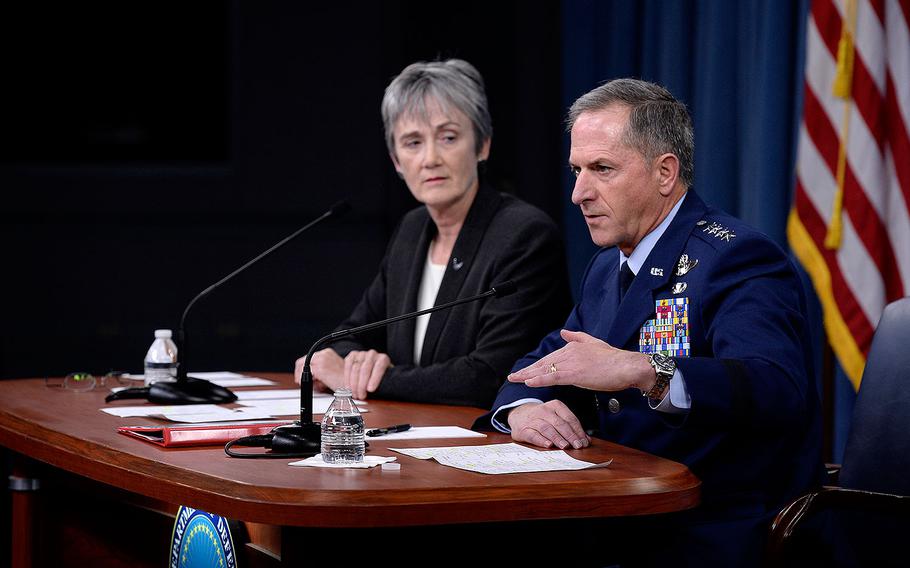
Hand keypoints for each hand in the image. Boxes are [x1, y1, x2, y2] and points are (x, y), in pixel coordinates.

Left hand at [295, 348, 344, 392]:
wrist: (353, 383)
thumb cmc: (345, 380)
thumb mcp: (332, 370)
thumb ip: (321, 370)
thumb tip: (311, 377)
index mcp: (327, 353)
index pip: (309, 357)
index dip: (304, 368)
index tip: (303, 376)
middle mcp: (324, 354)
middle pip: (302, 361)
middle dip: (300, 372)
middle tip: (302, 381)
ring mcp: (321, 360)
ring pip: (301, 366)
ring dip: (303, 376)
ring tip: (310, 384)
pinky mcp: (319, 368)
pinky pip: (305, 373)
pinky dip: (305, 380)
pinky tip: (312, 385)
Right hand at [344, 349, 392, 399]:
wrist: (371, 370)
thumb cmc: (379, 379)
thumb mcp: (384, 381)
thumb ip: (383, 385)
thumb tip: (377, 395)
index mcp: (383, 359)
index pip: (379, 367)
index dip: (374, 379)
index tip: (370, 390)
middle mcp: (373, 354)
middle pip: (365, 369)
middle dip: (362, 385)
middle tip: (361, 396)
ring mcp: (362, 354)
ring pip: (355, 368)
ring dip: (354, 384)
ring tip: (355, 394)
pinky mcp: (352, 355)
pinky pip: (348, 366)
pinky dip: (347, 379)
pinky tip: (348, 388)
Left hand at [507, 329, 653, 392]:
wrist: (627, 366)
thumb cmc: (614, 359)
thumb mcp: (594, 343)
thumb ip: (578, 337)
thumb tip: (565, 332)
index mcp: (573, 347)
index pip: (550, 358)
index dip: (536, 366)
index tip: (526, 371)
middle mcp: (569, 352)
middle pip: (544, 363)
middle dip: (527, 370)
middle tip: (513, 376)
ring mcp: (571, 363)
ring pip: (545, 370)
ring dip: (528, 376)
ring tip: (515, 379)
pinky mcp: (575, 374)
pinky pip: (553, 378)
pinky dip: (539, 380)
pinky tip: (528, 382)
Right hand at [507, 400, 589, 449]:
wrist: (518, 415)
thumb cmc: (542, 418)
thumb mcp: (556, 417)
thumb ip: (571, 427)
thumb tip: (586, 440)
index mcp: (555, 406)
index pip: (570, 418)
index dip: (578, 431)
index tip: (584, 442)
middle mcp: (544, 410)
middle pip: (560, 423)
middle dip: (570, 435)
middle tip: (577, 445)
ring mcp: (533, 419)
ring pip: (547, 428)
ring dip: (557, 438)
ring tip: (565, 446)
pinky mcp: (523, 429)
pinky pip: (533, 435)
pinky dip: (541, 440)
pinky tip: (548, 445)